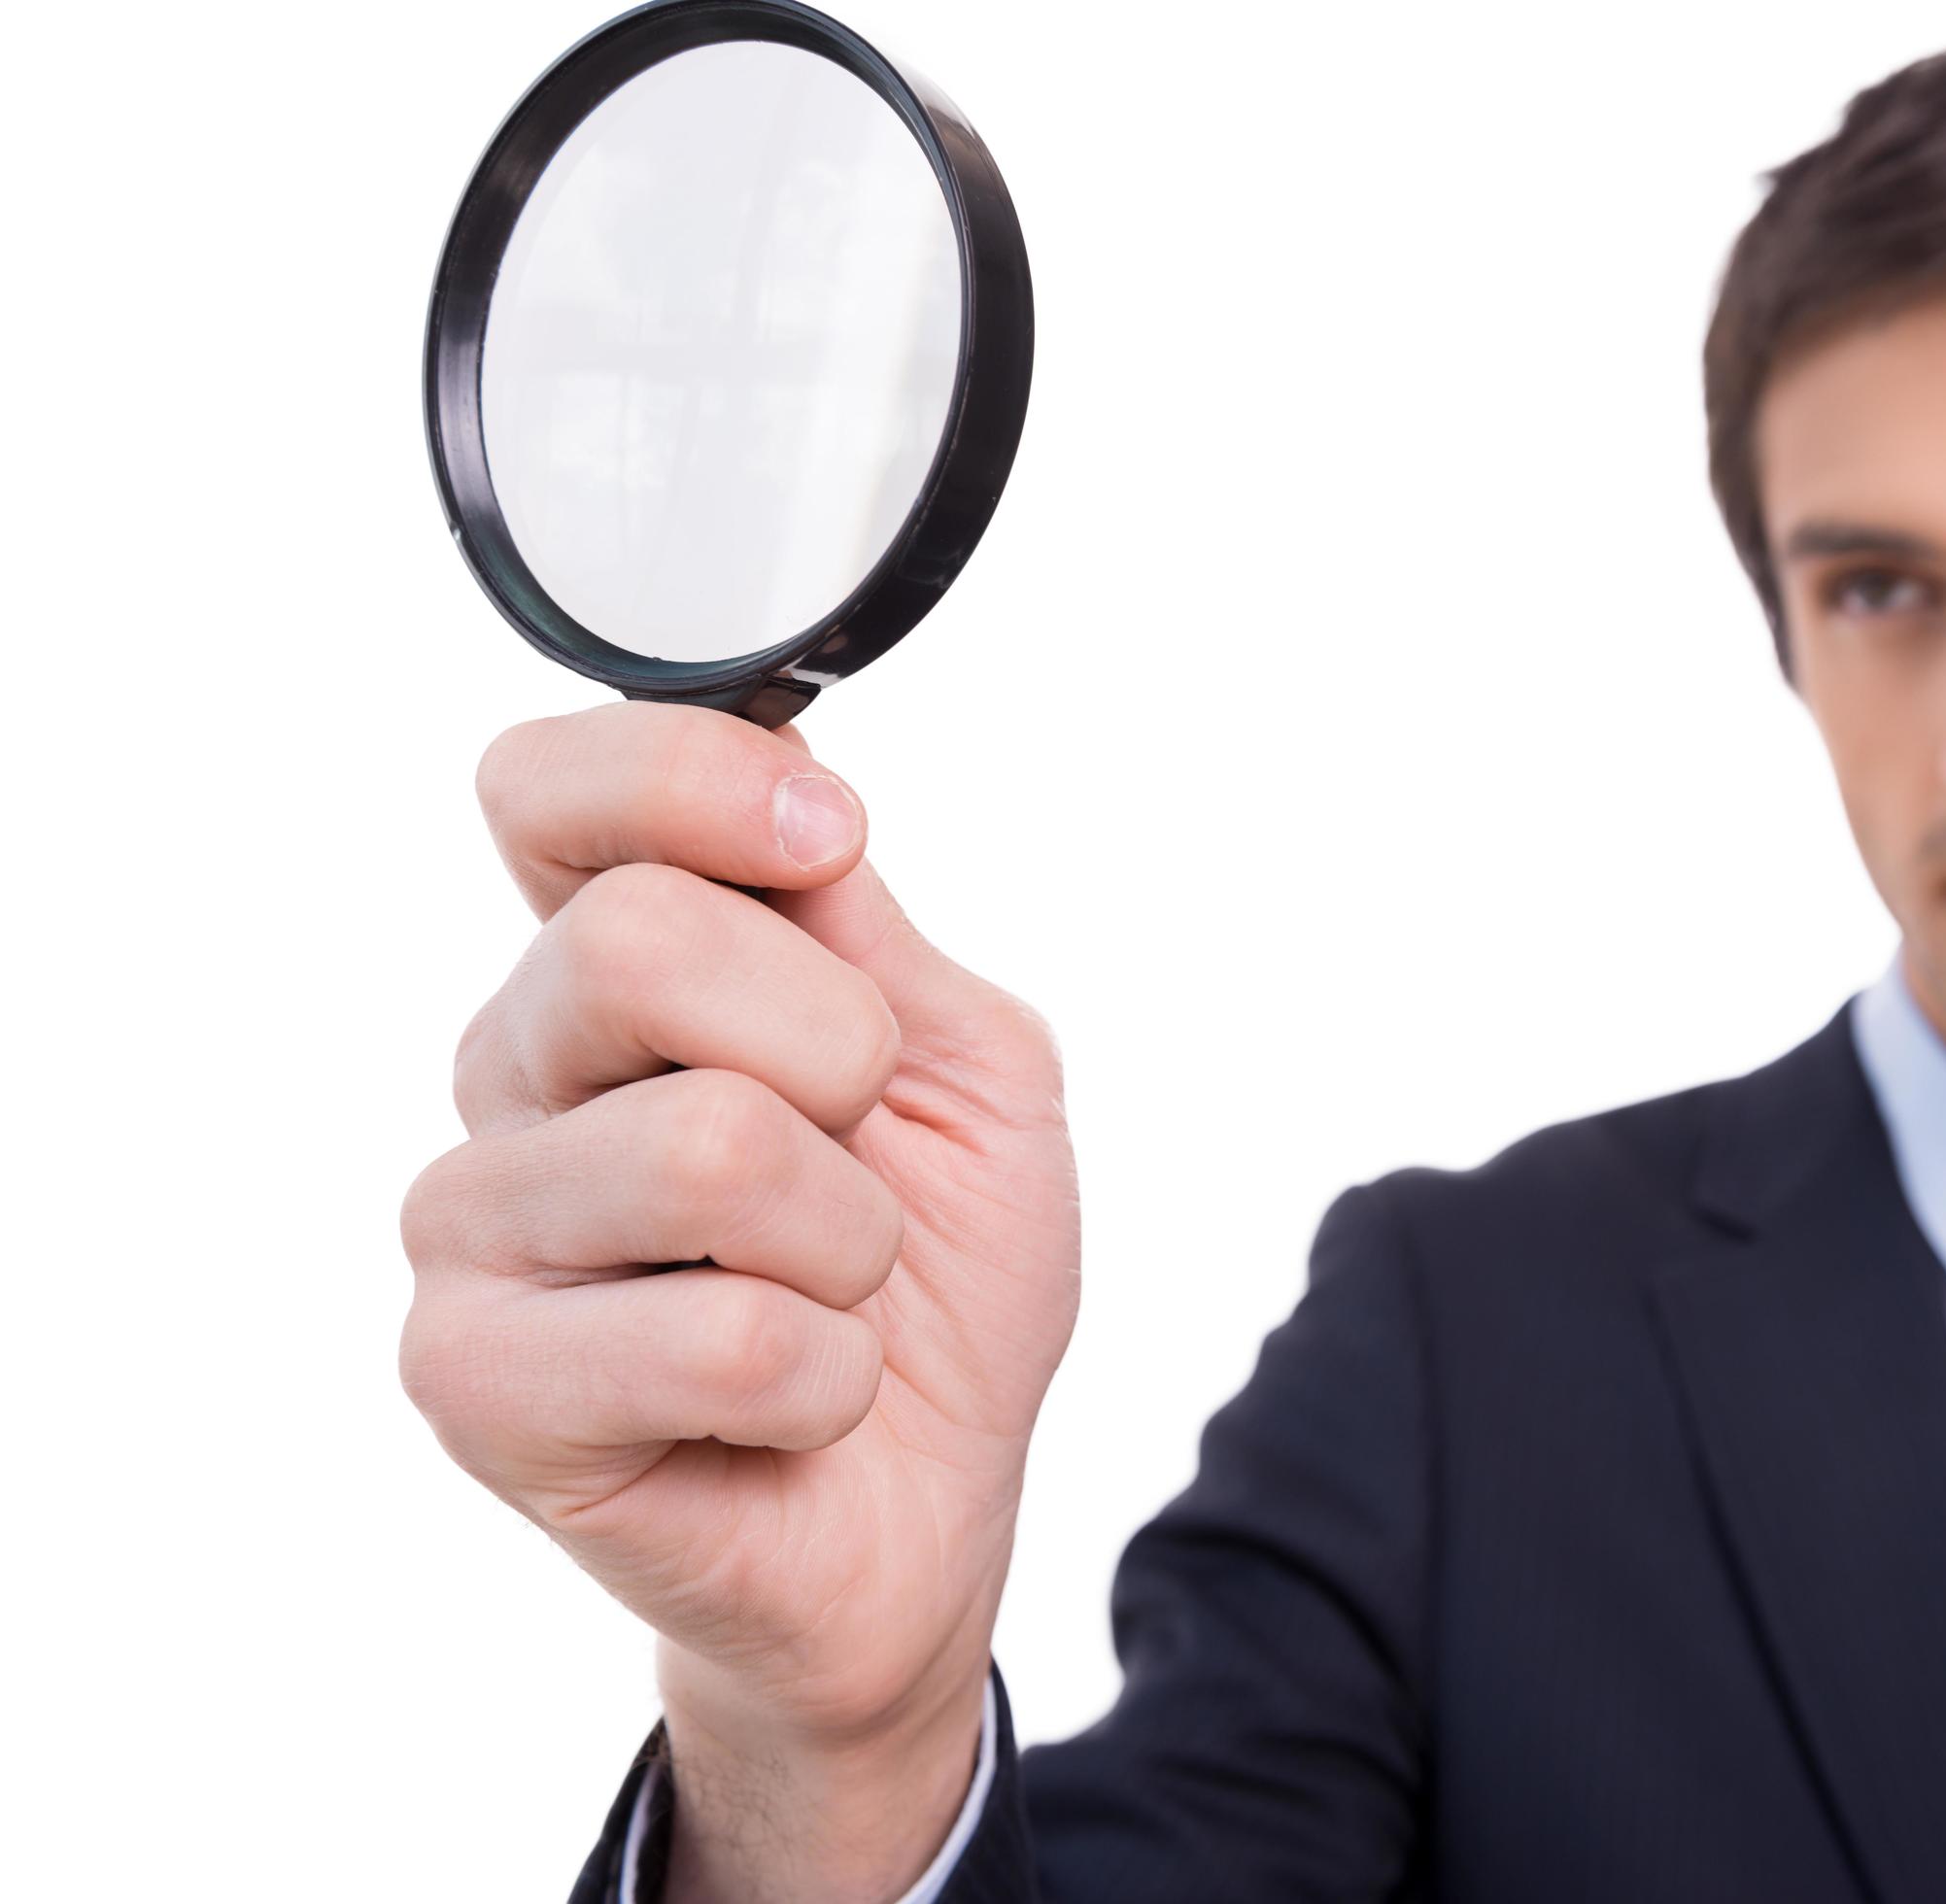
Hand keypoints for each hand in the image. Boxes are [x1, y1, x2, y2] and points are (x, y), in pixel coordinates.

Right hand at [399, 702, 1078, 1898]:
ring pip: (706, 1149)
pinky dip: (829, 1373)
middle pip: (629, 943)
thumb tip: (801, 802)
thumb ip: (865, 932)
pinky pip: (722, 1337)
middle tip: (861, 1146)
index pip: (550, 792)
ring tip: (832, 1291)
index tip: (830, 844)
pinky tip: (794, 1403)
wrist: (925, 1508)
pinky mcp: (477, 1387)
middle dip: (834, 1049)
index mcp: (611, 970)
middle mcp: (512, 1078)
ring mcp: (473, 1232)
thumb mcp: (964, 1068)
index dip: (693, 782)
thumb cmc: (936, 1276)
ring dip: (851, 1239)